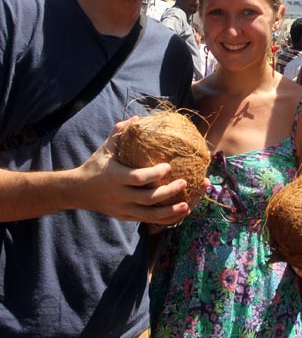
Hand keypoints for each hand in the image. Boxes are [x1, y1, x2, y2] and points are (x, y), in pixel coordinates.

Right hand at [70, 117, 193, 224]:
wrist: (77, 191)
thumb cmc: (95, 166)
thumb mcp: (104, 149)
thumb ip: (119, 133)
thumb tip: (137, 117)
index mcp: (115, 177)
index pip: (137, 178)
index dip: (154, 174)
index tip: (169, 166)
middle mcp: (119, 195)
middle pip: (147, 198)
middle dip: (168, 193)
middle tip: (184, 182)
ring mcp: (123, 209)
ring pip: (149, 215)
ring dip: (170, 212)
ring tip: (187, 205)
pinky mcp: (125, 217)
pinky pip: (147, 220)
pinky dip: (163, 219)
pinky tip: (178, 215)